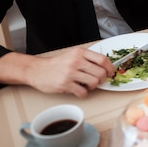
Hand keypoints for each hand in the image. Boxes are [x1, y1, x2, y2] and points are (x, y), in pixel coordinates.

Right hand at [0, 47, 114, 97]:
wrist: (37, 70)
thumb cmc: (57, 64)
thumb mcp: (73, 55)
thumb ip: (88, 59)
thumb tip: (106, 68)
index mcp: (80, 53)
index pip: (103, 60)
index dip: (110, 68)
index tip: (110, 73)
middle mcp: (76, 61)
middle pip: (100, 73)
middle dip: (102, 79)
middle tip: (97, 81)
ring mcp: (70, 73)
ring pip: (94, 82)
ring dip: (93, 87)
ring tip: (86, 85)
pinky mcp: (65, 84)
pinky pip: (83, 92)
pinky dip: (84, 94)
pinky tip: (79, 91)